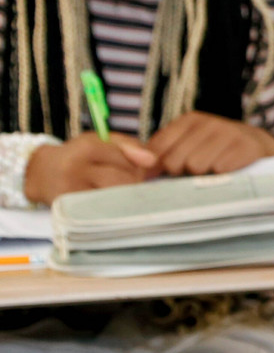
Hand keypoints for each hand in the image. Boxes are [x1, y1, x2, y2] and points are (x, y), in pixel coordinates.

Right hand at [22, 131, 158, 204]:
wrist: (41, 173)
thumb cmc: (79, 156)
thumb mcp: (101, 140)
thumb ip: (130, 145)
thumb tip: (152, 160)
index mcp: (86, 148)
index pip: (125, 158)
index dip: (137, 164)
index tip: (139, 166)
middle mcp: (76, 170)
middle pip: (123, 180)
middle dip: (133, 181)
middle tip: (129, 180)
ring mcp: (71, 192)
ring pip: (115, 198)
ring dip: (125, 196)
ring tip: (120, 190)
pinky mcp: (70, 211)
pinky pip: (104, 211)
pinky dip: (114, 208)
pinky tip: (112, 203)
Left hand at [145, 112, 273, 175]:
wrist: (260, 148)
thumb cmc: (215, 152)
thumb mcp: (187, 146)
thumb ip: (157, 154)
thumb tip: (130, 161)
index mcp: (189, 121)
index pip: (158, 152)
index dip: (162, 168)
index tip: (174, 172)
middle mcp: (208, 122)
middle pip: (175, 162)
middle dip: (184, 173)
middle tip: (200, 171)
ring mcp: (229, 132)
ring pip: (197, 167)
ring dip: (206, 176)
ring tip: (216, 170)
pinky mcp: (248, 146)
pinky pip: (221, 169)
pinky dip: (225, 176)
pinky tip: (231, 170)